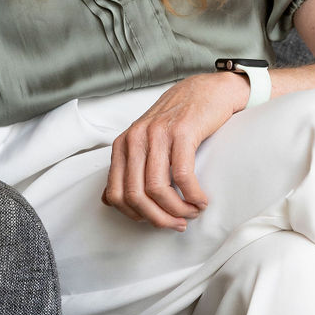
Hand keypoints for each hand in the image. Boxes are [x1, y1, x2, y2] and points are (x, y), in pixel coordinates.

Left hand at [101, 74, 247, 229]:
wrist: (207, 91)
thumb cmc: (178, 119)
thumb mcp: (145, 140)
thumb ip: (127, 167)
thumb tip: (107, 200)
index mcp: (123, 144)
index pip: (116, 194)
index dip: (136, 215)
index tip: (155, 220)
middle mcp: (135, 138)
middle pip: (136, 195)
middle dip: (158, 218)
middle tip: (178, 224)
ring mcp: (158, 134)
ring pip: (157, 189)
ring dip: (178, 210)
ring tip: (192, 212)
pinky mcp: (182, 132)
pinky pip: (182, 176)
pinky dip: (193, 196)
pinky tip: (201, 200)